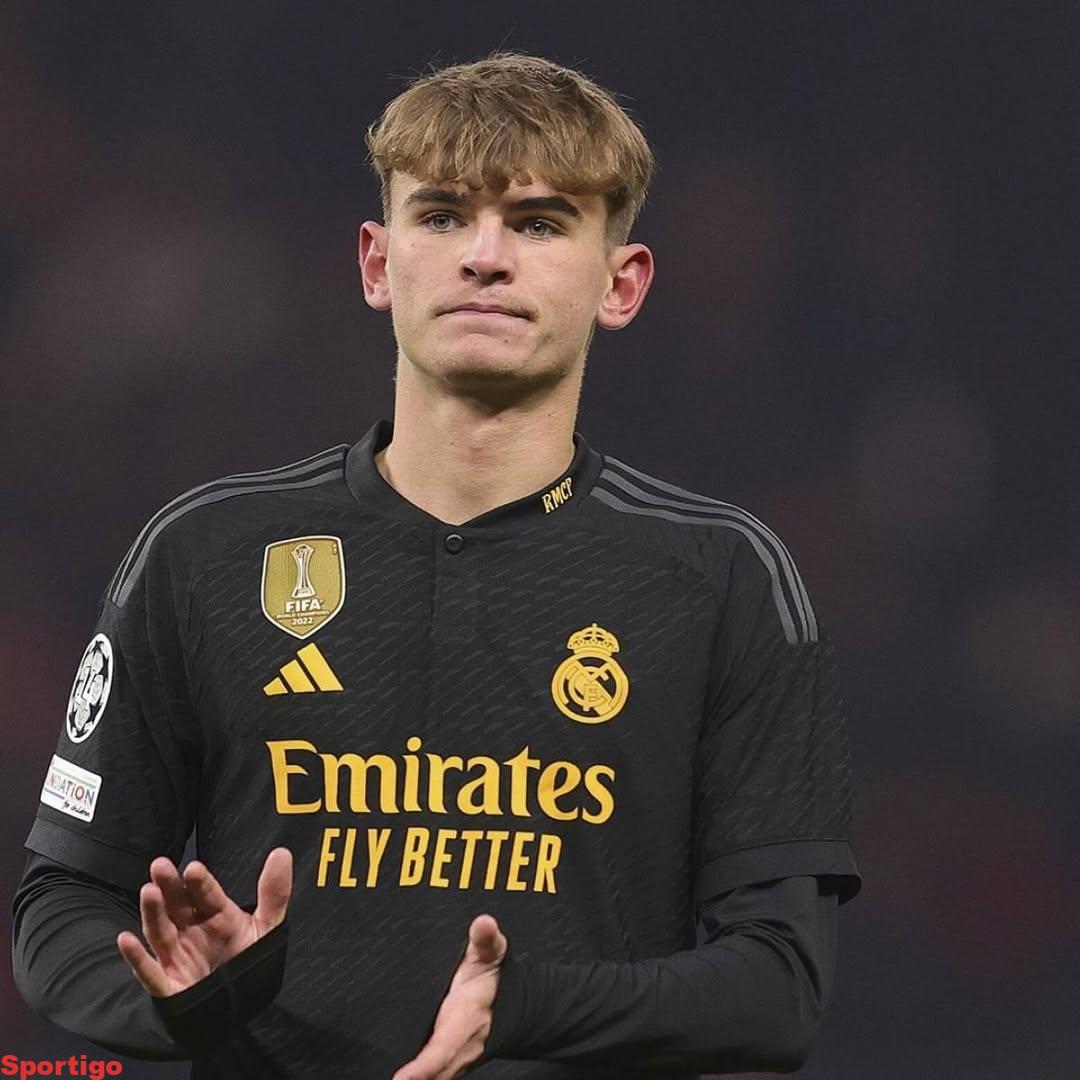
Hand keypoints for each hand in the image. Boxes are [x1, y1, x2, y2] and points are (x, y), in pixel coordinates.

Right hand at [116, 847, 291, 997]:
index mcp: (216, 914)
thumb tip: (282, 853)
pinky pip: (149, 970)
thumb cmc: (246, 959)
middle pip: (178, 904)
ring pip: (161, 930)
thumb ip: (274, 893)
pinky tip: (125, 939)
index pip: (207, 894)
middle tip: (160, 865)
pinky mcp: (167, 982)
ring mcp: (177, 954)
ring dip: (153, 912)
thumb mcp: (266, 926)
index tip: (193, 868)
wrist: (237, 1003)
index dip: (200, 883)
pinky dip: (136, 957)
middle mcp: (192, 929)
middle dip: (169, 886)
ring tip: (148, 891)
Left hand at [392, 914, 507, 1079]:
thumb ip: (485, 940)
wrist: (510, 1001)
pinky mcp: (448, 1061)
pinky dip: (420, 1079)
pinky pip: (435, 1075)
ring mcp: (455, 1058)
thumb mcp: (490, 954)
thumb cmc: (492, 976)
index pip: (444, 1047)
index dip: (425, 1066)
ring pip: (436, 1077)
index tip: (403, 1078)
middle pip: (437, 1071)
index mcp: (467, 1019)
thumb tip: (485, 923)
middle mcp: (461, 1046)